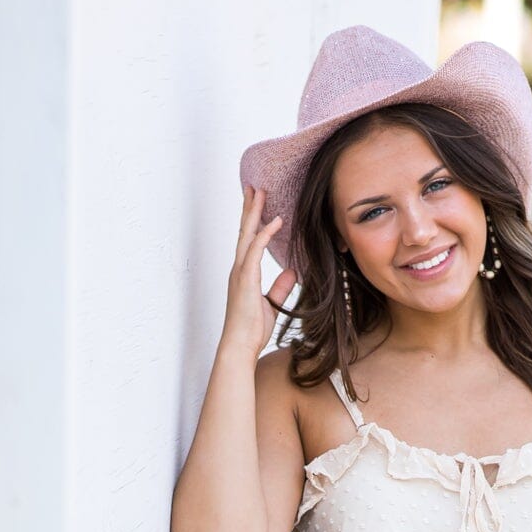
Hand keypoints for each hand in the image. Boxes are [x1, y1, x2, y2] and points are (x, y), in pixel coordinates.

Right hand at [222, 185, 297, 359]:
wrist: (240, 346)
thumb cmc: (251, 330)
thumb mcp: (271, 304)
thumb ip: (280, 287)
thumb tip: (292, 272)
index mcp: (244, 274)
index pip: (248, 241)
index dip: (253, 221)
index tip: (257, 202)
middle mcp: (239, 269)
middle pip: (244, 231)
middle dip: (249, 207)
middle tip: (254, 186)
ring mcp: (240, 272)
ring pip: (246, 234)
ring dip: (254, 212)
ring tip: (260, 192)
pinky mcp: (245, 279)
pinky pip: (255, 250)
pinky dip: (264, 233)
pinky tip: (275, 220)